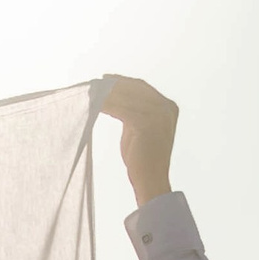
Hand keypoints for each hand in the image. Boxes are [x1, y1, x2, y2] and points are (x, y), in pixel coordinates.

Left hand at [99, 76, 178, 204]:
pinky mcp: (145, 123)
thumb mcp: (140, 129)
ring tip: (90, 93)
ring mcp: (158, 114)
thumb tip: (115, 100)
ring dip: (106, 94)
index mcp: (168, 107)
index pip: (143, 88)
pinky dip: (106, 105)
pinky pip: (120, 109)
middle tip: (94, 84)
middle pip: (135, 89)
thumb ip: (134, 113)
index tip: (105, 79)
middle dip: (113, 85)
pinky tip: (94, 105)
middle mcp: (166, 107)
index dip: (123, 82)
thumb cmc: (143, 159)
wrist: (151, 180)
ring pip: (126, 98)